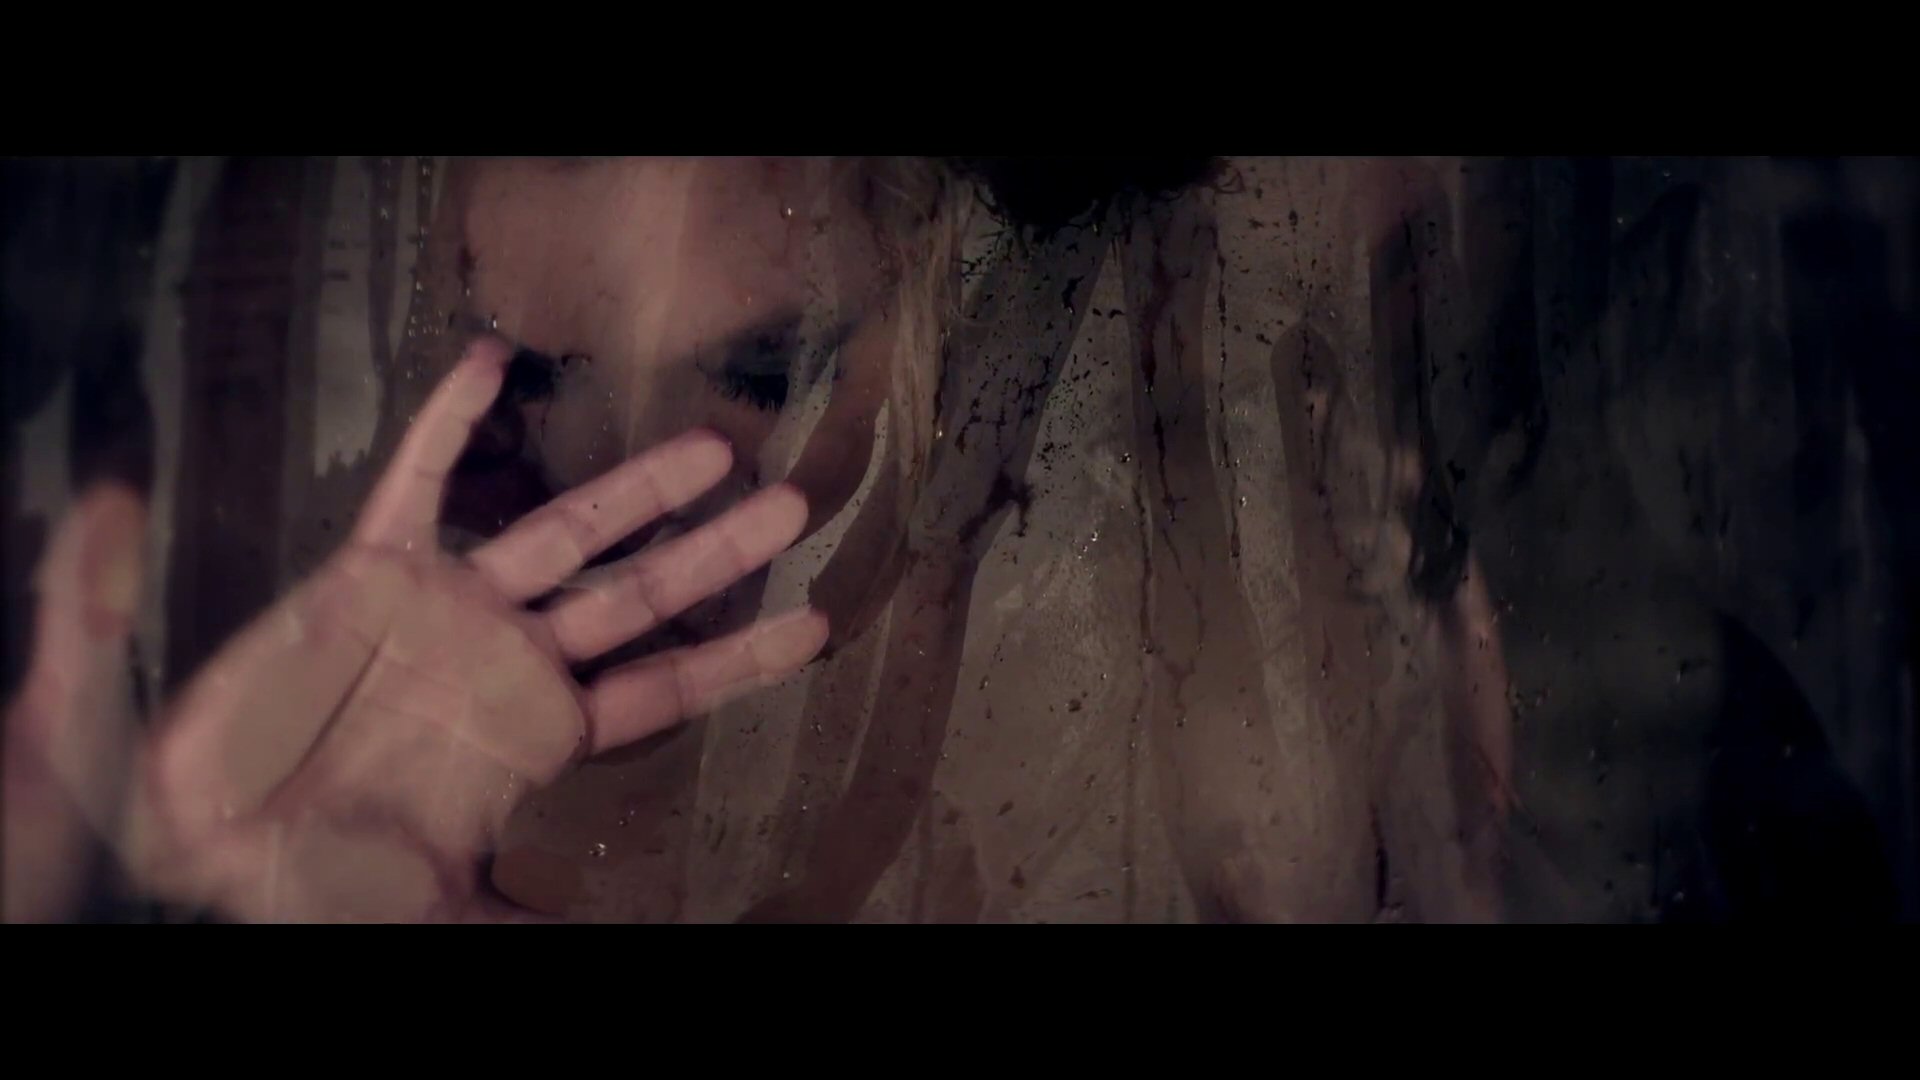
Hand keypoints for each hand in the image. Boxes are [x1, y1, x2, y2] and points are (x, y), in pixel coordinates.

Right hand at [108, 338, 825, 921]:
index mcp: (544, 725)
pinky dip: (450, 421)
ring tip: (714, 448)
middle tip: (792, 507)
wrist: (223, 840)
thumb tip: (626, 943)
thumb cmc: (332, 874)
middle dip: (714, 553)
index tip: (816, 628)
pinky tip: (490, 360)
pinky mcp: (374, 569)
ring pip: (562, 532)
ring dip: (634, 488)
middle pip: (640, 595)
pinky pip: (418, 480)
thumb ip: (526, 922)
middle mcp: (515, 654)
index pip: (665, 684)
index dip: (739, 658)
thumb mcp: (449, 903)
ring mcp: (453, 604)